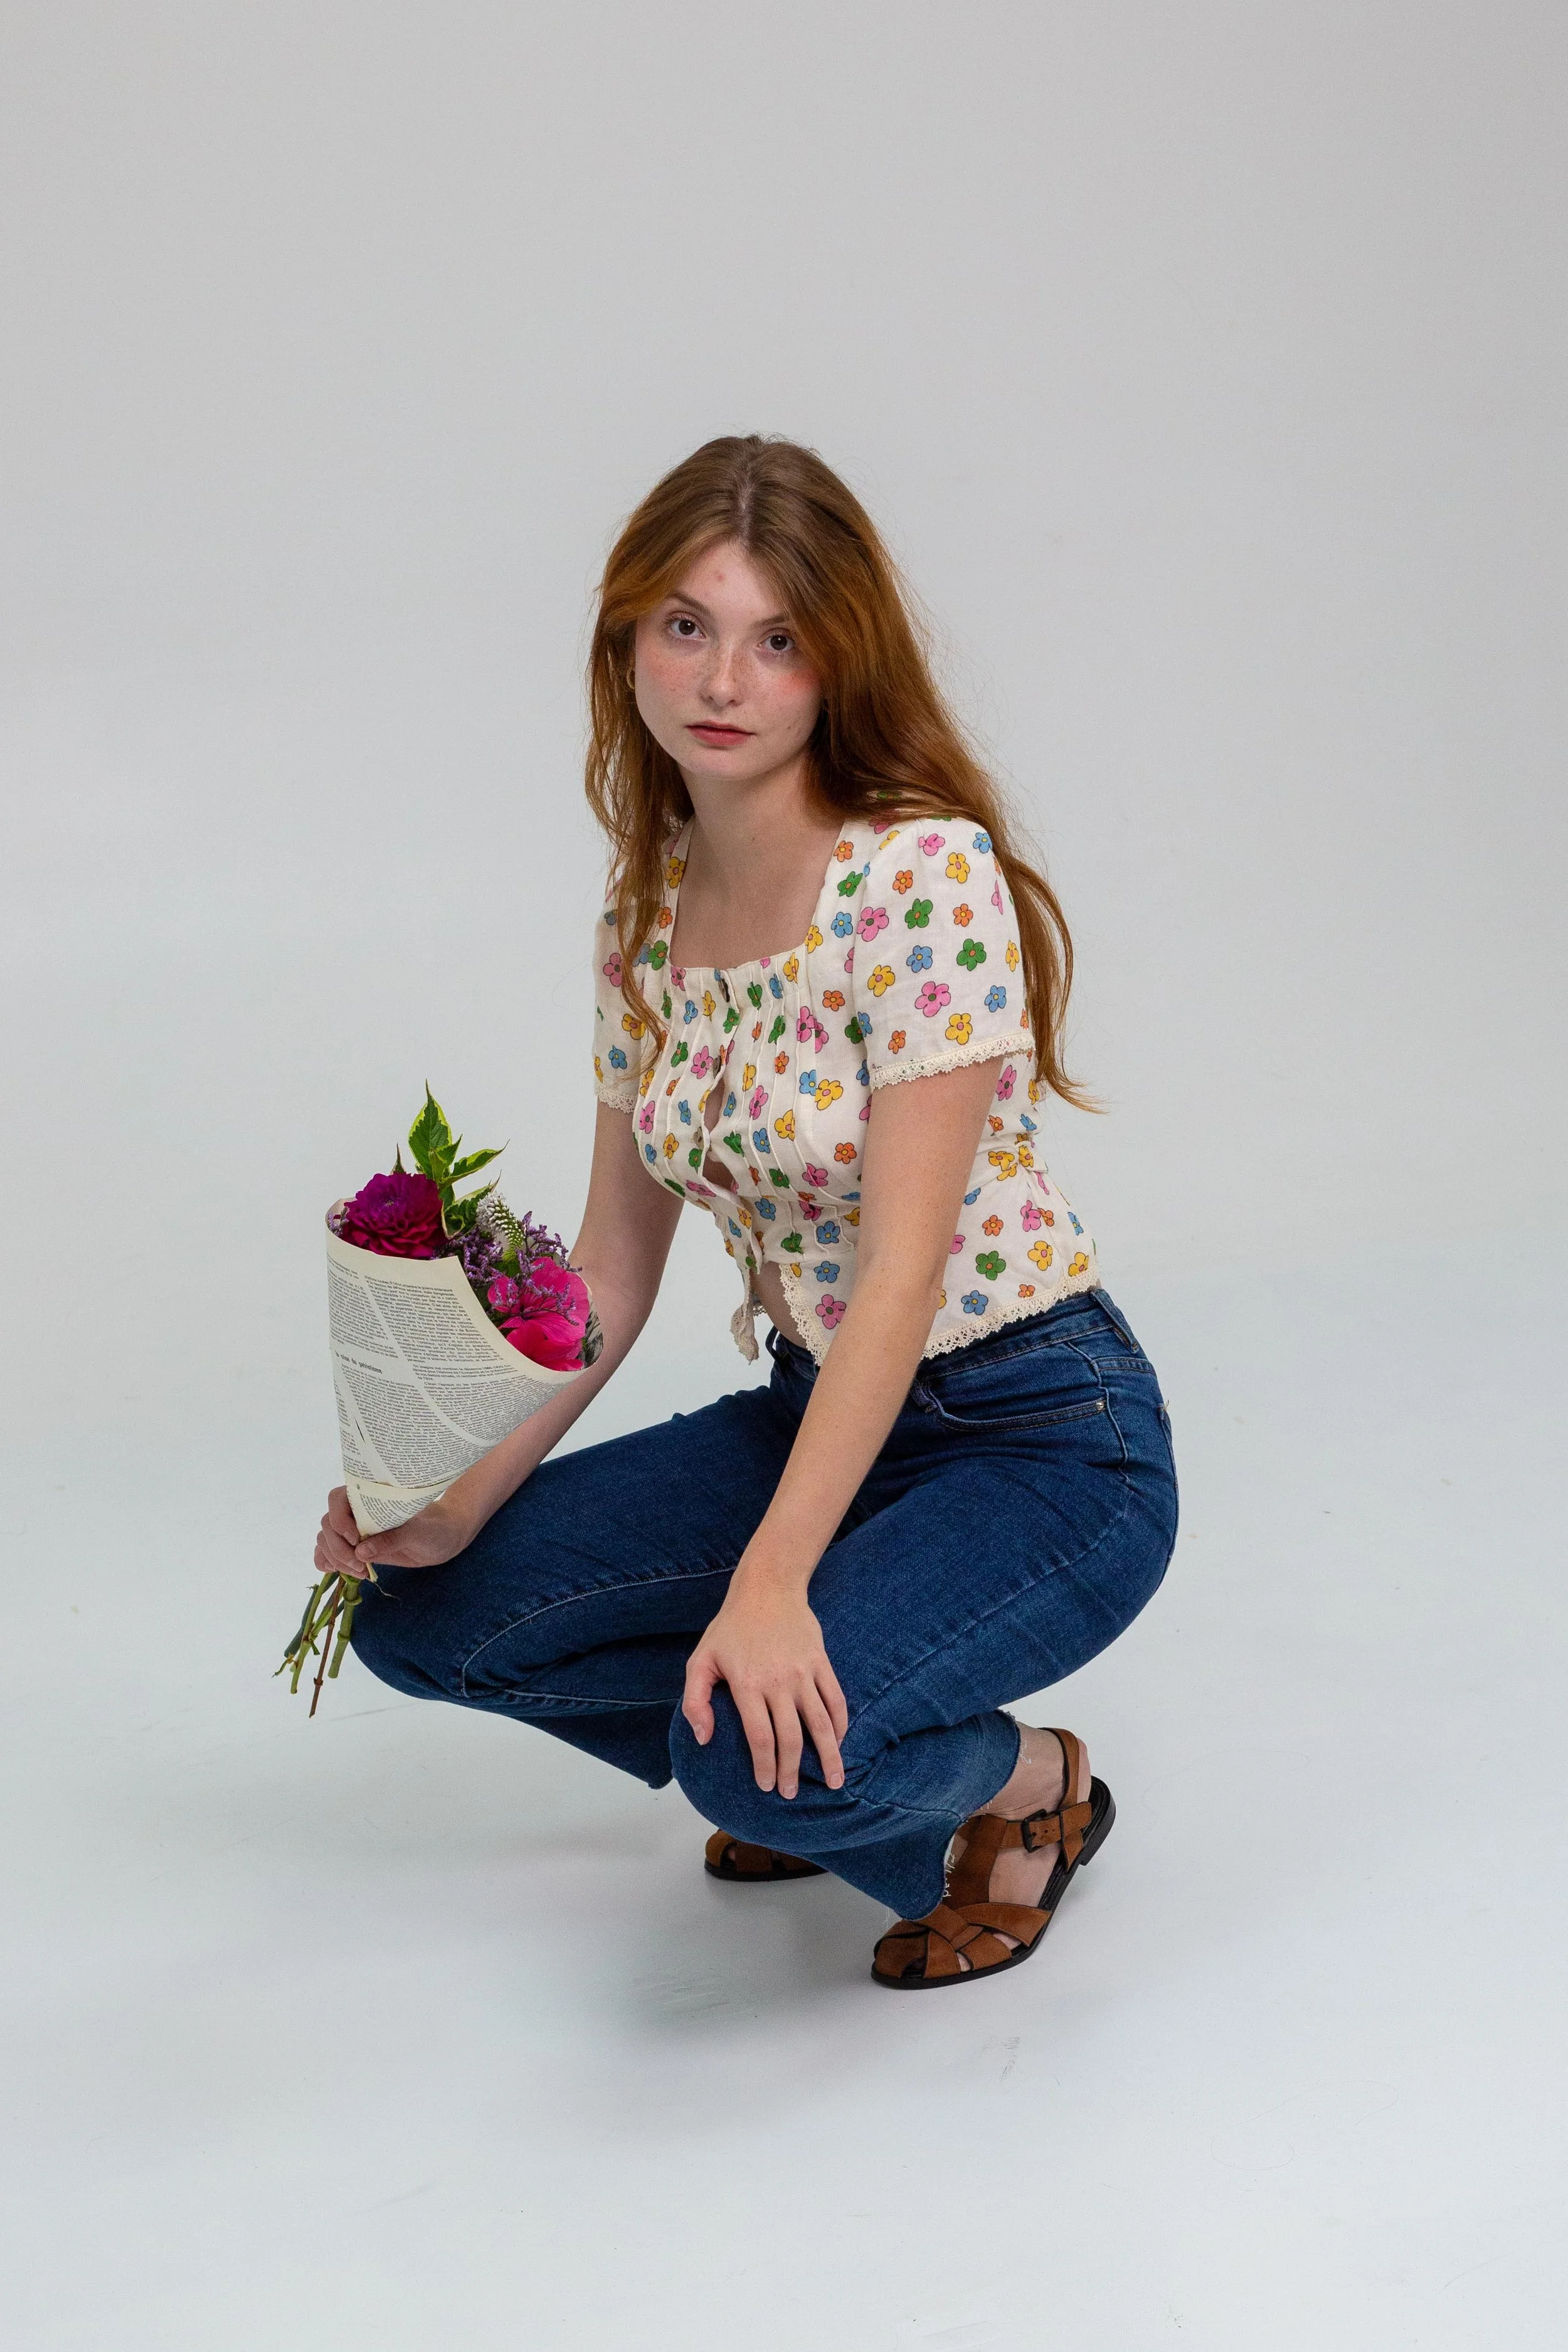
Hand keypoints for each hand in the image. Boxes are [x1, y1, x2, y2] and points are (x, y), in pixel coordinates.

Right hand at [313, 1485, 475, 1580]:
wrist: (442, 1538)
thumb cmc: (434, 1528)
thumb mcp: (419, 1533)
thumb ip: (393, 1539)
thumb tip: (361, 1551)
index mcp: (370, 1497)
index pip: (337, 1498)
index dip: (339, 1519)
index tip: (356, 1538)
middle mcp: (357, 1512)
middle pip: (328, 1524)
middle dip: (338, 1548)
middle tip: (360, 1566)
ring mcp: (353, 1531)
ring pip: (325, 1539)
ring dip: (335, 1558)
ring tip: (360, 1572)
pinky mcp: (355, 1548)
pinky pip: (328, 1553)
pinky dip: (326, 1562)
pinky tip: (337, 1572)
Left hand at [682, 1568, 847, 1799]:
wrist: (767, 1588)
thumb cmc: (730, 1628)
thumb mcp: (701, 1660)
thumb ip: (695, 1701)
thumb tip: (703, 1739)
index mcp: (747, 1684)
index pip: (761, 1737)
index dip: (765, 1766)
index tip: (767, 1785)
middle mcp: (778, 1682)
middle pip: (791, 1738)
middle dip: (792, 1771)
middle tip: (791, 1793)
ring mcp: (803, 1672)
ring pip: (821, 1723)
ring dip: (830, 1756)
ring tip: (835, 1782)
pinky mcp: (821, 1662)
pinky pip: (836, 1699)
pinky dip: (841, 1724)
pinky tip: (840, 1742)